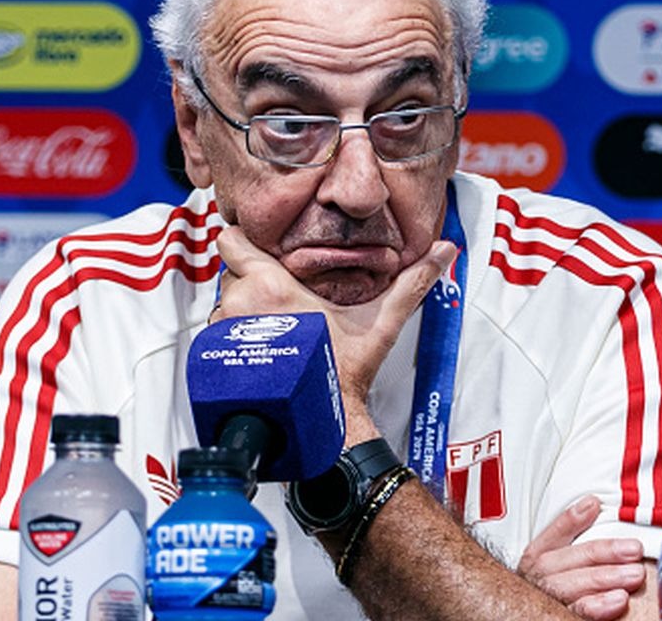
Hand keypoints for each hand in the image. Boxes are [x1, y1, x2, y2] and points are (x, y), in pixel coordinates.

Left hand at [213, 226, 455, 405]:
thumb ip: (411, 282)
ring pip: (224, 305)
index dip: (244, 241)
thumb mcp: (380, 322)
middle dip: (251, 280)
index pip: (231, 241)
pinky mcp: (217, 361)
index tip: (260, 248)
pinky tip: (263, 348)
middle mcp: (240, 305)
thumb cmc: (344, 373)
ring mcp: (225, 334)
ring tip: (273, 325)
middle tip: (280, 296)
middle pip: (231, 273)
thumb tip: (443, 252)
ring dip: (242, 311)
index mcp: (271, 286)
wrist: (325, 421)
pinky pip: (217, 336)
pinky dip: (235, 338)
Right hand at [517, 496, 647, 620]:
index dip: (570, 519)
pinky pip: (577, 612)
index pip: (553, 534)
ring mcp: (548, 598)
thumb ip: (577, 546)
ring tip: (635, 574)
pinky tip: (619, 600)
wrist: (541, 614)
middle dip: (603, 552)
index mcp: (537, 559)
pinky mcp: (558, 617)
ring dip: (605, 577)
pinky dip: (598, 606)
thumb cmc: (556, 591)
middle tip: (634, 549)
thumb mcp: (558, 564)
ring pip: (572, 585)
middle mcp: (538, 577)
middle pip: (568, 560)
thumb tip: (596, 509)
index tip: (593, 505)